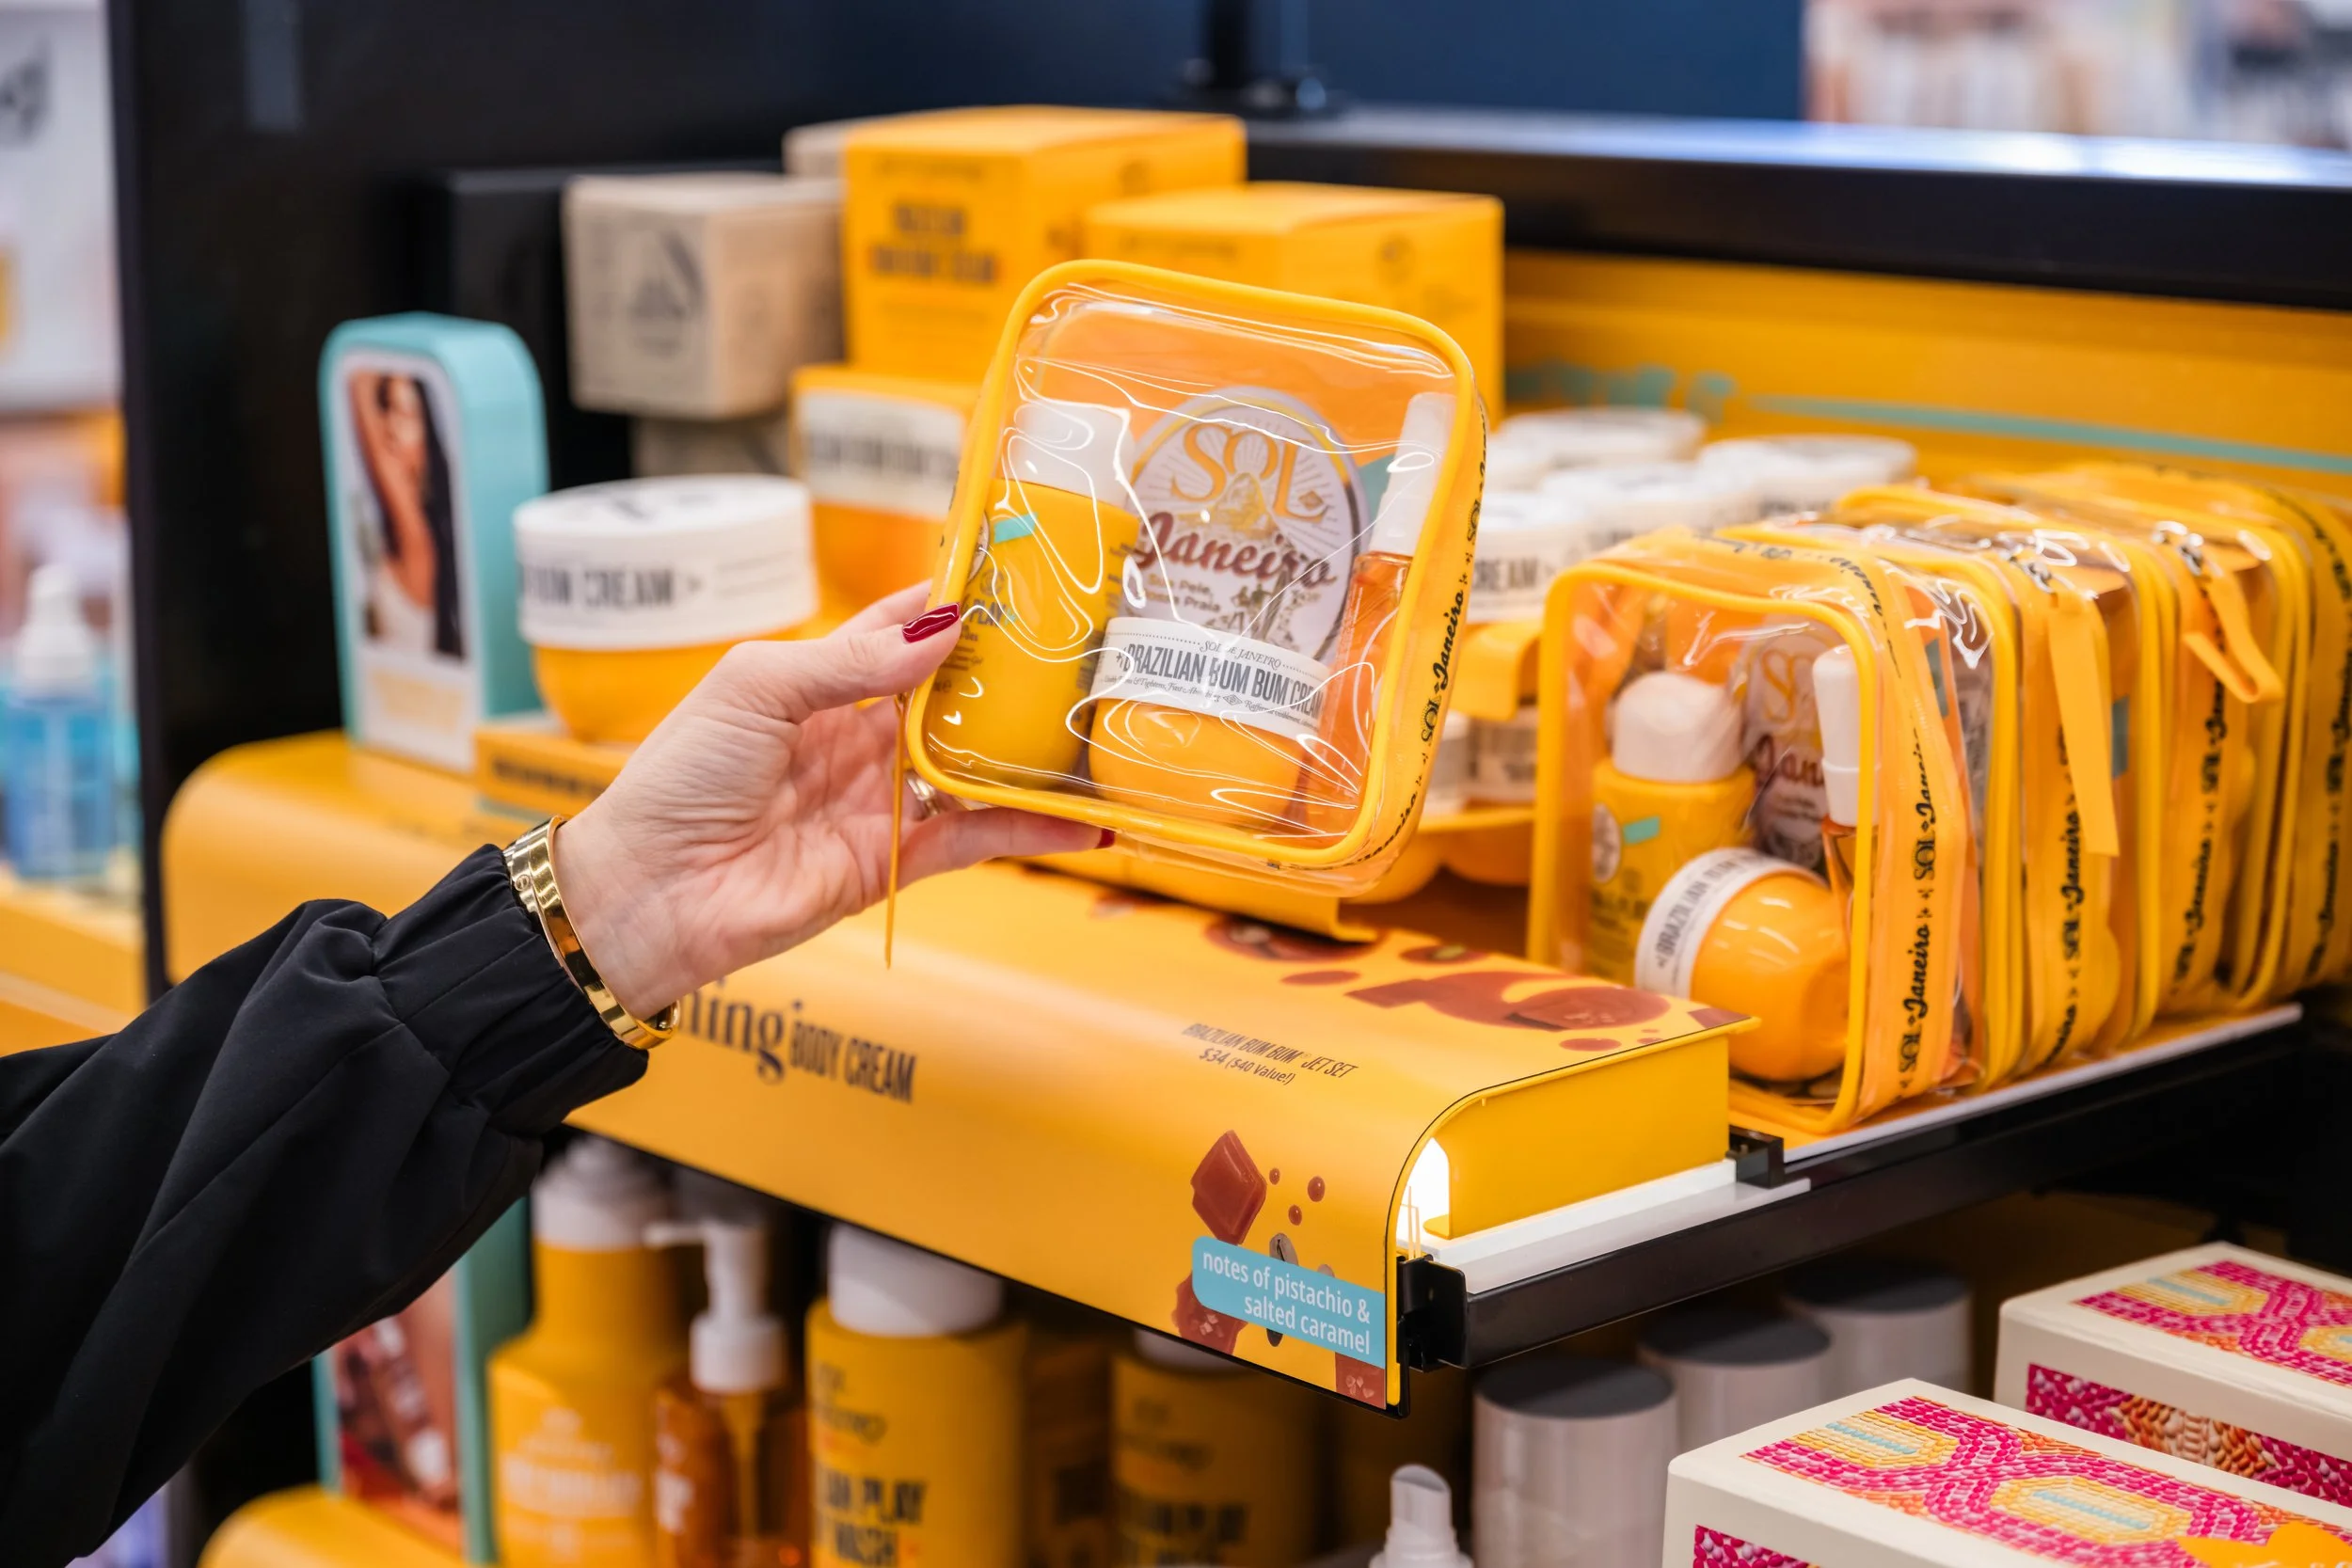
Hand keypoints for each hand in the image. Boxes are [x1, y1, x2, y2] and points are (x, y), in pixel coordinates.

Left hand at [553, 584, 1103, 1015]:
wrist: (647, 892)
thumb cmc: (679, 777)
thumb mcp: (756, 688)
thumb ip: (852, 662)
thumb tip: (943, 631)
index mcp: (821, 684)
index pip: (901, 631)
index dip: (953, 605)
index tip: (1017, 575)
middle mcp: (860, 738)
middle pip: (953, 697)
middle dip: (1010, 674)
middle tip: (1079, 645)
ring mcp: (880, 801)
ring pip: (974, 767)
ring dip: (1029, 752)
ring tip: (1097, 728)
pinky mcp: (892, 863)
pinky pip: (974, 840)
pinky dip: (1028, 830)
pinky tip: (1081, 821)